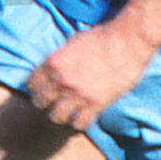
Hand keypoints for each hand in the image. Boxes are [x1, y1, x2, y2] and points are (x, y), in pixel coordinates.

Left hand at [24, 18, 158, 131]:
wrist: (128, 41)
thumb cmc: (102, 36)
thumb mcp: (73, 42)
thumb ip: (60, 58)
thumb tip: (53, 68)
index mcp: (53, 62)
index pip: (31, 83)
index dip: (36, 87)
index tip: (41, 89)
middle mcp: (62, 80)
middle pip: (40, 102)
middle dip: (44, 102)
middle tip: (52, 102)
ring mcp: (78, 94)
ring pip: (56, 117)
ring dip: (59, 115)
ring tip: (65, 113)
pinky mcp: (96, 104)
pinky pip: (79, 123)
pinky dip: (78, 122)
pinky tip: (82, 117)